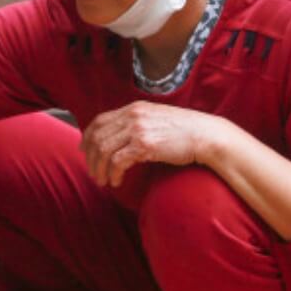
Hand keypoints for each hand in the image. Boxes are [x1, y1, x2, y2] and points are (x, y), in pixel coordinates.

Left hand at [80, 102, 227, 186]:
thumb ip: (137, 124)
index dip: (87, 137)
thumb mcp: (156, 119)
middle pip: (98, 137)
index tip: (85, 151)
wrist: (205, 135)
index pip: (99, 121)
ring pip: (104, 150)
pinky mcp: (145, 145)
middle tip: (94, 173)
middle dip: (91, 158)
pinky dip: (113, 174)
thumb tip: (120, 138)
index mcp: (133, 109)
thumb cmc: (184, 131)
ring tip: (103, 181)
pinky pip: (118, 161)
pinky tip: (116, 181)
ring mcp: (138, 130)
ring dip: (100, 169)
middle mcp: (132, 116)